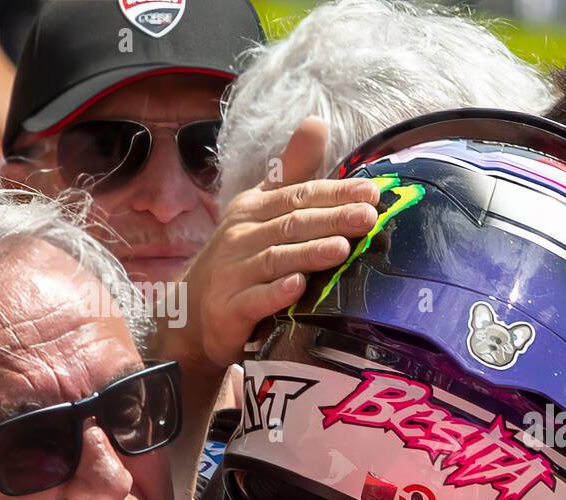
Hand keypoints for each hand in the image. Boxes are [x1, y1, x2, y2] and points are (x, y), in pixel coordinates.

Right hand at [170, 116, 379, 372]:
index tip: (371, 193)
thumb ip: (292, 172)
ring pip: (276, 259)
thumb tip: (317, 122)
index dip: (334, 193)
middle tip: (367, 218)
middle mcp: (242, 236)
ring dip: (309, 253)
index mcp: (254, 209)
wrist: (195, 312)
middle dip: (331, 220)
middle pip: (292, 224)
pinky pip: (256, 299)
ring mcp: (234, 273)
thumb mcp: (262, 209)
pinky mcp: (230, 308)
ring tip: (342, 249)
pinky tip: (299, 288)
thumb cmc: (240, 257)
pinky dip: (277, 293)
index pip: (299, 195)